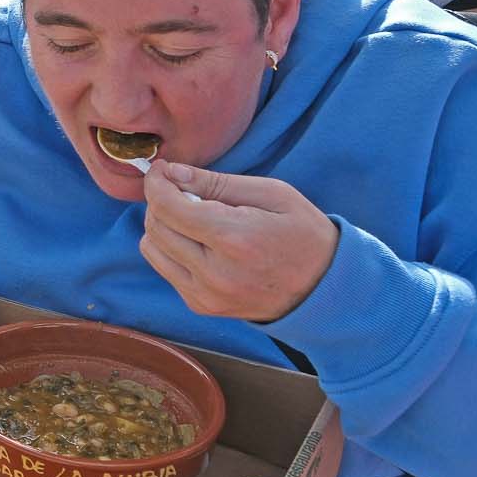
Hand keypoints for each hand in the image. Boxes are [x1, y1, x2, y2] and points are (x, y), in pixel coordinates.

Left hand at [140, 163, 340, 322]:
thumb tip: (172, 173)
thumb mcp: (273, 194)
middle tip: (184, 190)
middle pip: (156, 226)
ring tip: (192, 217)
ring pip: (152, 248)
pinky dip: (172, 248)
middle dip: (161, 200)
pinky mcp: (202, 306)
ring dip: (162, 225)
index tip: (162, 170)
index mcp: (235, 239)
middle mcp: (215, 272)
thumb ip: (217, 182)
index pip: (168, 207)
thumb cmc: (303, 234)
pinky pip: (165, 269)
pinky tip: (199, 241)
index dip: (156, 182)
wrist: (324, 289)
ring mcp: (206, 295)